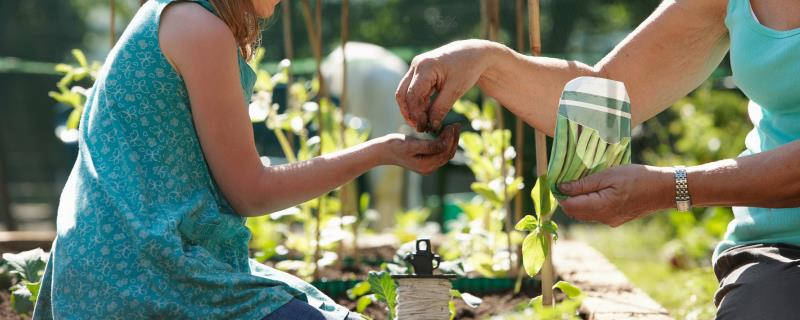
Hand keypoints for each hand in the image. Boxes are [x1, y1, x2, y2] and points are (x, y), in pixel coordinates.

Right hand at [379, 123, 460, 174]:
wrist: (383, 151)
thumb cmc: (395, 145)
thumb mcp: (411, 144)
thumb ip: (429, 146)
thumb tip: (446, 144)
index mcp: (426, 165)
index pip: (445, 152)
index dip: (451, 138)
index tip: (452, 124)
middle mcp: (429, 168)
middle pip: (447, 153)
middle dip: (453, 139)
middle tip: (456, 124)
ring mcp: (428, 166)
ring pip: (445, 153)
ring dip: (450, 140)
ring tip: (453, 127)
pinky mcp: (426, 161)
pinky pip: (439, 152)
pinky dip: (444, 142)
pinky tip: (445, 132)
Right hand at [395, 40, 498, 131]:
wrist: (474, 53)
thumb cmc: (468, 69)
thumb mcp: (456, 90)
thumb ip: (441, 108)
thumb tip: (431, 126)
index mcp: (425, 67)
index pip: (412, 95)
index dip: (416, 114)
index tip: (424, 128)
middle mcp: (416, 65)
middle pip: (403, 94)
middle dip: (410, 113)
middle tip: (421, 128)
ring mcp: (416, 67)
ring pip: (405, 93)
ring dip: (413, 109)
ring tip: (425, 123)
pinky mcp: (419, 72)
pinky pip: (412, 90)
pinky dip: (418, 102)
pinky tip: (427, 113)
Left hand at [558, 164, 673, 226]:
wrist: (664, 190)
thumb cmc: (637, 178)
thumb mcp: (608, 175)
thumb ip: (583, 183)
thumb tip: (562, 188)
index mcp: (600, 207)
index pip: (569, 206)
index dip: (561, 194)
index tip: (559, 180)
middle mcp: (603, 218)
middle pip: (574, 212)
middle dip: (568, 198)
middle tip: (569, 180)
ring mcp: (610, 221)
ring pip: (584, 213)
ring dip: (579, 201)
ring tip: (583, 183)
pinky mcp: (616, 220)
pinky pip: (596, 213)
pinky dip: (590, 203)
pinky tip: (596, 190)